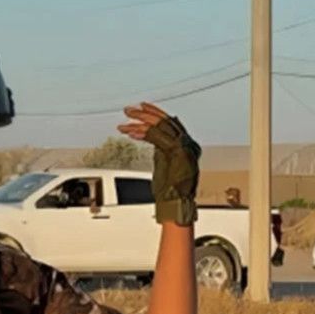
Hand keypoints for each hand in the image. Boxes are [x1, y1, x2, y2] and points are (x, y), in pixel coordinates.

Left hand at [118, 102, 200, 225]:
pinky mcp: (177, 151)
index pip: (170, 123)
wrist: (176, 204)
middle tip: (129, 110)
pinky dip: (143, 133)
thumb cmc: (170, 191)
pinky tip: (132, 132)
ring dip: (140, 121)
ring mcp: (185, 146)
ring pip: (160, 126)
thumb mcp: (164, 164)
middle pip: (165, 121)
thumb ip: (161, 150)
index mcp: (187, 145)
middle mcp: (188, 143)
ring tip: (126, 121)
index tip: (142, 108)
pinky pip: (157, 137)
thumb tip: (150, 137)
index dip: (155, 114)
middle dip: (144, 114)